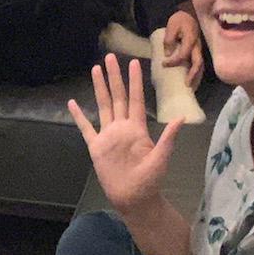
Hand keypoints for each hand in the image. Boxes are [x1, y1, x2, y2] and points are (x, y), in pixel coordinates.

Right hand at [68, 55, 182, 215]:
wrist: (134, 197)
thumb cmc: (150, 180)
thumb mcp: (161, 158)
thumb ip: (168, 138)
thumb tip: (180, 119)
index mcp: (137, 128)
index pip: (135, 99)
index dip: (134, 81)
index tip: (134, 62)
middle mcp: (122, 127)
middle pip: (117, 96)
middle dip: (114, 76)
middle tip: (110, 57)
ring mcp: (108, 136)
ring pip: (102, 106)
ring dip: (99, 88)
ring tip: (95, 70)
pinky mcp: (96, 147)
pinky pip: (86, 128)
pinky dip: (79, 116)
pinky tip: (72, 103)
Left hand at [162, 10, 203, 89]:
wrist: (189, 13)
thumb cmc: (180, 20)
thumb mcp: (172, 26)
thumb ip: (169, 40)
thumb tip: (167, 54)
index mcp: (191, 40)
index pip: (183, 54)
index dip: (174, 61)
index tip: (164, 64)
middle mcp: (197, 46)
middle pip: (198, 63)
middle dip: (193, 74)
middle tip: (186, 85)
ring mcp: (199, 49)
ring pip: (200, 65)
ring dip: (196, 76)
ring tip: (191, 87)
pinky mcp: (197, 51)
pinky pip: (198, 64)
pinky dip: (196, 73)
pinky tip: (192, 81)